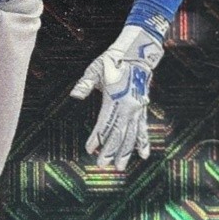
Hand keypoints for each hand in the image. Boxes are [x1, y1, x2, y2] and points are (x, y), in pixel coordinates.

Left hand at [70, 25, 163, 169]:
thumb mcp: (96, 69)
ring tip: (120, 167)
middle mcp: (128, 107)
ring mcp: (137, 109)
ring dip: (125, 152)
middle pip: (118, 134)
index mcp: (114, 99)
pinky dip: (143, 142)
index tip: (89, 149)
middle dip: (110, 151)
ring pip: (131, 135)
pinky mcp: (142, 109)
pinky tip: (143, 155)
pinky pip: (143, 129)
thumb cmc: (114, 60)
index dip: (97, 137)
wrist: (137, 53)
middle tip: (102, 165)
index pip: (104, 124)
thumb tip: (75, 95)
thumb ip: (85, 84)